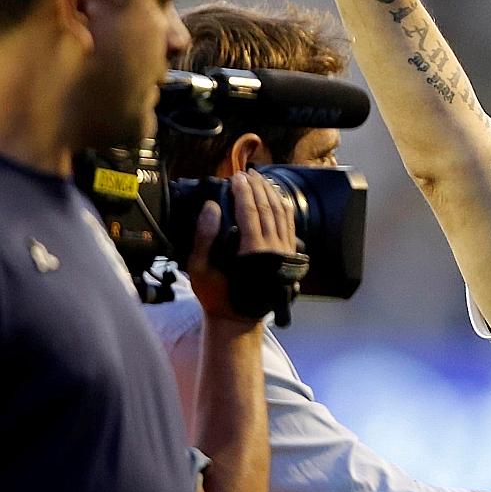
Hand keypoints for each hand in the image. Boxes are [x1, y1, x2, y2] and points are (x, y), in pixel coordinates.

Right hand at [187, 170, 298, 322]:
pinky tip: (275, 197)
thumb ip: (204, 237)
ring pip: (282, 214)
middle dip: (257, 187)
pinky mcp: (288, 254)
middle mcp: (273, 248)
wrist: (238, 318)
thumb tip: (211, 207)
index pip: (250, 211)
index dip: (244, 191)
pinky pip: (289, 224)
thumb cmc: (216, 294)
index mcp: (252, 251)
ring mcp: (284, 251)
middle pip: (268, 208)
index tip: (236, 177)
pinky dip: (283, 207)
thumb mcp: (200, 268)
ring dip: (271, 193)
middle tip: (246, 173)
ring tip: (260, 179)